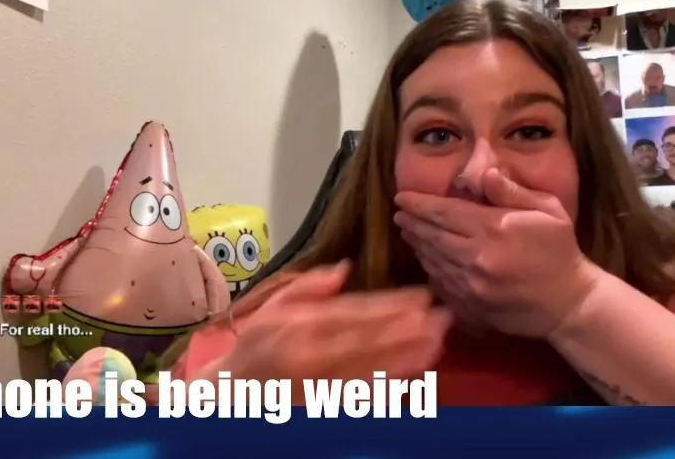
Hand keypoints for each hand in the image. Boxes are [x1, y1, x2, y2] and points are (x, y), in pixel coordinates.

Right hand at [216, 261, 451, 384]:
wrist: (232, 393)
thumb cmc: (255, 345)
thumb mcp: (272, 306)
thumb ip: (307, 287)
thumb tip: (344, 270)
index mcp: (300, 325)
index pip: (354, 313)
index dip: (391, 306)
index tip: (422, 298)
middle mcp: (311, 355)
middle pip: (369, 341)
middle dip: (409, 330)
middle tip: (443, 319)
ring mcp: (318, 384)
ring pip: (371, 369)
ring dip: (407, 358)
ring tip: (437, 344)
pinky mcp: (324, 405)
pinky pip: (360, 396)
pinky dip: (387, 386)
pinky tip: (412, 376)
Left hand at [394, 168, 600, 337]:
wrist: (570, 303)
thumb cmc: (560, 250)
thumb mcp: (547, 209)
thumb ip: (512, 191)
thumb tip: (484, 173)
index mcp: (494, 229)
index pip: (444, 212)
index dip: (419, 204)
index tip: (401, 198)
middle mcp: (478, 258)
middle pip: (432, 236)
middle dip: (412, 223)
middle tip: (399, 214)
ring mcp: (472, 287)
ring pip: (433, 262)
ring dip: (417, 246)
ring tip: (408, 233)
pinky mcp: (472, 309)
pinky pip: (441, 287)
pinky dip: (430, 272)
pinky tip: (427, 261)